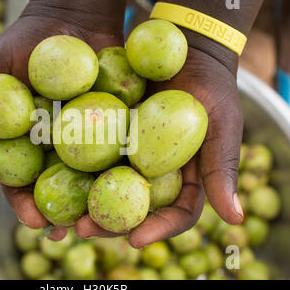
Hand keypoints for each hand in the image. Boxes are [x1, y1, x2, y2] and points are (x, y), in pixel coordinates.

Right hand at [0, 2, 124, 239]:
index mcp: (6, 131)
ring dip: (68, 205)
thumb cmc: (28, 38)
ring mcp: (67, 139)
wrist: (75, 18)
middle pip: (29, 181)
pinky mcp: (98, 132)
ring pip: (65, 179)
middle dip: (30, 206)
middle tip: (37, 224)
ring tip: (72, 226)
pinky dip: (102, 178)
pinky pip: (100, 158)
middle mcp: (35, 142)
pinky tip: (106, 193)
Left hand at [75, 47, 243, 247]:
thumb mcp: (223, 125)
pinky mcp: (110, 134)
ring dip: (84, 202)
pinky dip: (74, 167)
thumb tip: (237, 218)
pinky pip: (91, 154)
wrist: (188, 49)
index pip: (175, 214)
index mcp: (185, 179)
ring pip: (107, 187)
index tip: (135, 240)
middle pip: (133, 207)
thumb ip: (222, 168)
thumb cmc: (212, 88)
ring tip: (62, 214)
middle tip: (84, 229)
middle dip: (109, 223)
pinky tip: (52, 174)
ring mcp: (130, 155)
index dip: (157, 230)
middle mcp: (155, 173)